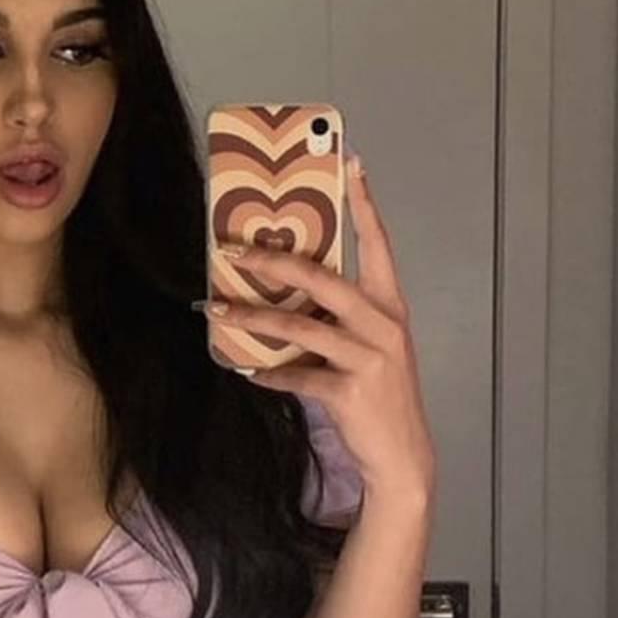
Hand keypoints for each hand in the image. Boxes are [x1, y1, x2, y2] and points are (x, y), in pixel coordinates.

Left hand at [204, 152, 435, 498]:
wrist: (403, 455)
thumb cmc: (380, 395)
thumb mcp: (369, 347)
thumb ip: (337, 318)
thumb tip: (282, 295)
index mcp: (389, 306)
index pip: (379, 244)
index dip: (364, 203)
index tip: (349, 162)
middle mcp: (383, 324)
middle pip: (322, 279)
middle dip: (272, 261)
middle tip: (231, 249)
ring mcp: (369, 357)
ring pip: (299, 326)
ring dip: (251, 318)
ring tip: (215, 310)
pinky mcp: (351, 391)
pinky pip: (296, 376)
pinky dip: (267, 374)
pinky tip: (245, 372)